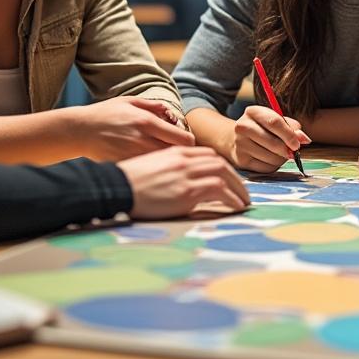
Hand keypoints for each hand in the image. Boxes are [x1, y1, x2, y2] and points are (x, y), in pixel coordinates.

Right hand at [71, 96, 194, 159]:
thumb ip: (155, 106)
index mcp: (146, 122)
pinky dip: (152, 171)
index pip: (183, 139)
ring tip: (165, 161)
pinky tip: (148, 167)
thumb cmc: (106, 114)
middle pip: (177, 156)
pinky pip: (147, 171)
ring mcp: (133, 156)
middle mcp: (142, 140)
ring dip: (167, 164)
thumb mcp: (130, 101)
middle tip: (179, 154)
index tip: (186, 142)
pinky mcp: (125, 166)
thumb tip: (173, 115)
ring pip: (164, 166)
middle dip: (182, 155)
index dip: (190, 143)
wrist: (79, 131)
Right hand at [118, 146, 249, 218]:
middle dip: (236, 178)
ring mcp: (186, 174)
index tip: (229, 178)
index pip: (208, 155)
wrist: (114, 187)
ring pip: (224, 175)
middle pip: (220, 163)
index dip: (222, 167)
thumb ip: (170, 169)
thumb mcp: (151, 166)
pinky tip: (236, 207)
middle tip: (242, 192)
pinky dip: (232, 198)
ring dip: (239, 189)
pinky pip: (220, 190)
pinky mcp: (187, 191)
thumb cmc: (127, 182)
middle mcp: (184, 160)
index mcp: (175, 152)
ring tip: (244, 202)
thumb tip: (180, 183)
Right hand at [228, 105, 310, 172]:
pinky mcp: (241, 160)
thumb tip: (304, 139)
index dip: (289, 134)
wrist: (237, 140)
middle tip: (292, 151)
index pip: (273, 122)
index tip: (298, 144)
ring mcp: (239, 145)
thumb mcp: (276, 121)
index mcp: (252, 112)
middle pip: (272, 142)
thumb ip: (292, 127)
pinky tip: (270, 159)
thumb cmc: (262, 128)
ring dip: (281, 158)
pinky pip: (266, 168)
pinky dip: (274, 165)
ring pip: (271, 157)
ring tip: (280, 153)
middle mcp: (242, 127)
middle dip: (286, 149)